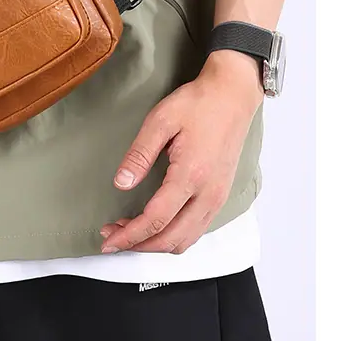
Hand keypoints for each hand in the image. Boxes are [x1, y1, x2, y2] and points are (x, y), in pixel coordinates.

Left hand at [99, 52, 263, 254]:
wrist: (232, 95)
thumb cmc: (198, 104)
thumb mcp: (160, 121)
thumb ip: (139, 155)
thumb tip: (121, 184)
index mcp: (190, 175)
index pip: (156, 220)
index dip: (129, 236)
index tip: (108, 240)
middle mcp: (208, 194)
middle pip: (170, 239)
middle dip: (138, 244)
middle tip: (112, 237)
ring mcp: (218, 198)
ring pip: (185, 240)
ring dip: (156, 243)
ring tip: (130, 232)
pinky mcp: (220, 195)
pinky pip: (196, 230)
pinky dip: (173, 236)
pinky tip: (155, 225)